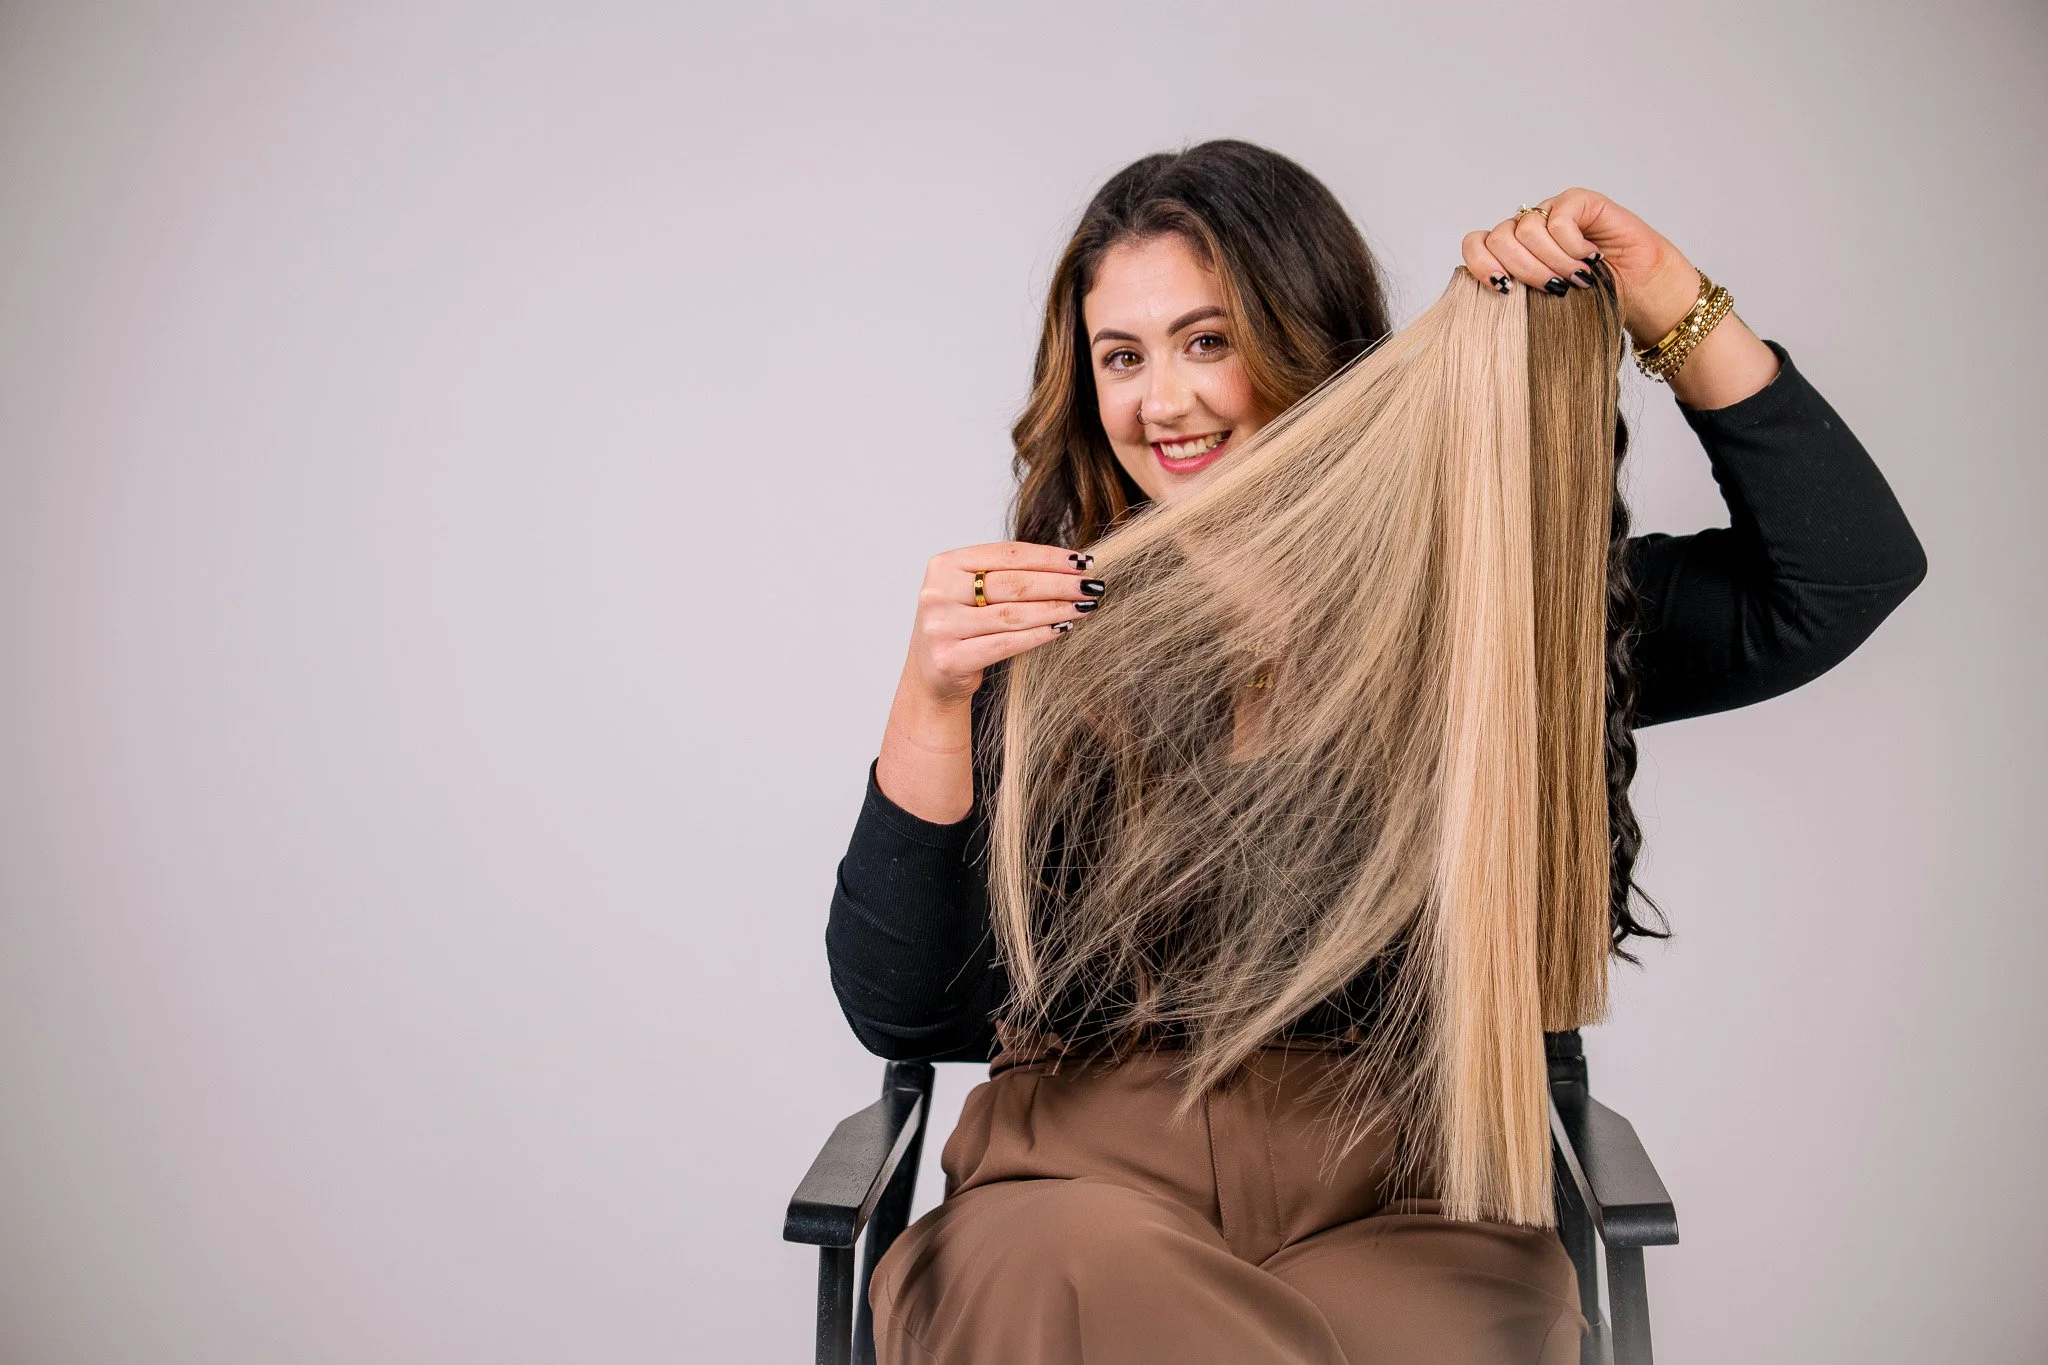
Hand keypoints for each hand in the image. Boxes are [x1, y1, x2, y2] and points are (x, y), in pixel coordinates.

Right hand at [904, 541, 1104, 707]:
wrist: (932, 678)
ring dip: (1056, 609)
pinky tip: (1063, 628)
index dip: (1049, 557)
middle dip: (1059, 583)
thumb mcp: (973, 593)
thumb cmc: (962, 628)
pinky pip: (1006, 643)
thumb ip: (1007, 575)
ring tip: (1084, 606)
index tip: (1082, 561)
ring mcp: (941, 626)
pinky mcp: (951, 658)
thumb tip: (1070, 566)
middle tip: (1091, 585)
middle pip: (1013, 583)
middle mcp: (938, 593)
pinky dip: (1039, 635)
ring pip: (1013, 614)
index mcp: (944, 565)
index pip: (1007, 554)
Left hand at [1460, 188, 1706, 342]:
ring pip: (1526, 230)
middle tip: (1554, 290)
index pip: (1475, 245)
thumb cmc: (1592, 304)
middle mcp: (1526, 229)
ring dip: (1552, 262)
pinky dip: (1571, 246)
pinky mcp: (1578, 201)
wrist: (1641, 294)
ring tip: (1578, 279)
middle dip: (1524, 271)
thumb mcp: (1542, 308)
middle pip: (1498, 239)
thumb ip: (1514, 296)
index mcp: (1510, 254)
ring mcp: (1551, 212)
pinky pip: (1559, 218)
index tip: (1503, 290)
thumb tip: (1486, 300)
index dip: (1481, 265)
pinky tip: (1591, 258)